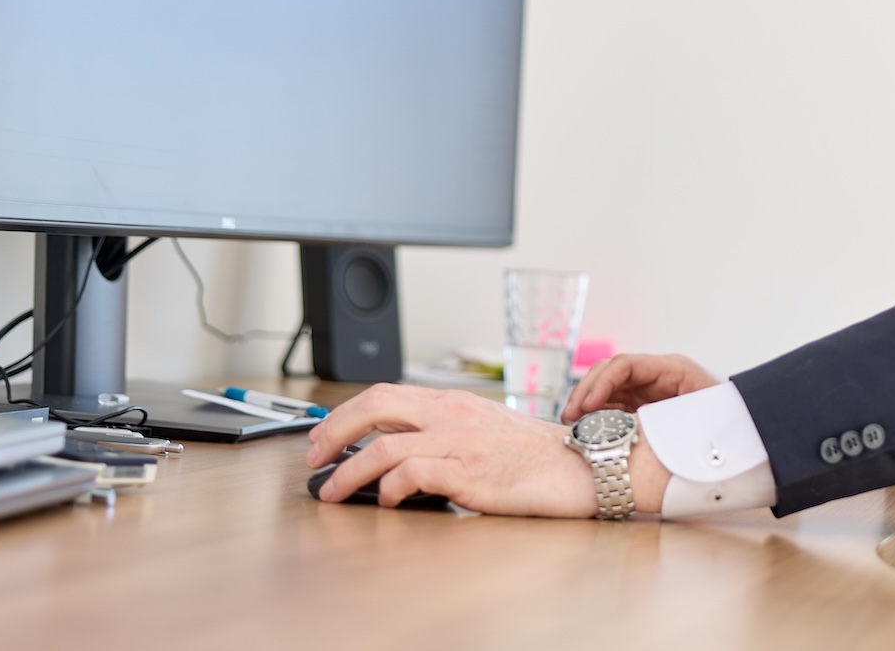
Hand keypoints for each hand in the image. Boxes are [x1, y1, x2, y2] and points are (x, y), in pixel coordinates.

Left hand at [305, 383, 669, 515]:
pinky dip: (388, 488)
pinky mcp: (470, 471)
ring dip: (348, 470)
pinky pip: (412, 473)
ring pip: (384, 443)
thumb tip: (400, 452)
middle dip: (333, 431)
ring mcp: (461, 441)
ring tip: (332, 491)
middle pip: (375, 406)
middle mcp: (453, 414)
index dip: (345, 413)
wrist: (581, 466)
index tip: (324, 437)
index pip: (385, 393)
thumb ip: (447, 432)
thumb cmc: (537, 457)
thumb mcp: (487, 431)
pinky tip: (384, 501)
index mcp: (455, 401)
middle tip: (313, 458)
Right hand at [560, 352, 719, 422]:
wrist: (746, 434)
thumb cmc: (728, 422)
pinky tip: (588, 431)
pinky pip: (615, 407)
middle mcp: (657, 376)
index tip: (585, 405)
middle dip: (587, 392)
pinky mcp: (646, 408)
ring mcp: (650, 391)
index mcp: (672, 369)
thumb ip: (667, 421)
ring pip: (608, 391)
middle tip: (568, 417)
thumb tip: (632, 431)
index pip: (625, 365)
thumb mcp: (698, 419)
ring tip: (573, 427)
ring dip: (588, 405)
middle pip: (611, 374)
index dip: (601, 382)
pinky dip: (598, 417)